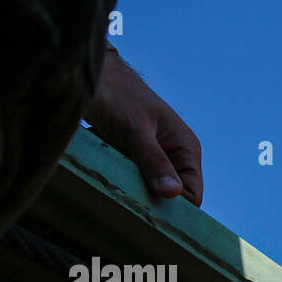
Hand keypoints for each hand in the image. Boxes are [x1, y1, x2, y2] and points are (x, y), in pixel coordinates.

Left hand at [84, 50, 203, 205]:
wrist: (90, 72)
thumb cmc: (117, 95)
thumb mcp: (135, 131)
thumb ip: (153, 161)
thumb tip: (173, 194)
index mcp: (186, 149)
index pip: (191, 194)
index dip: (173, 206)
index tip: (148, 209)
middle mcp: (174, 155)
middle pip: (170, 194)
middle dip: (149, 199)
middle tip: (126, 198)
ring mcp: (153, 156)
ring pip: (148, 188)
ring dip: (130, 188)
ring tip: (112, 181)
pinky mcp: (133, 156)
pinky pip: (130, 178)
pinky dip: (117, 178)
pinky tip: (104, 170)